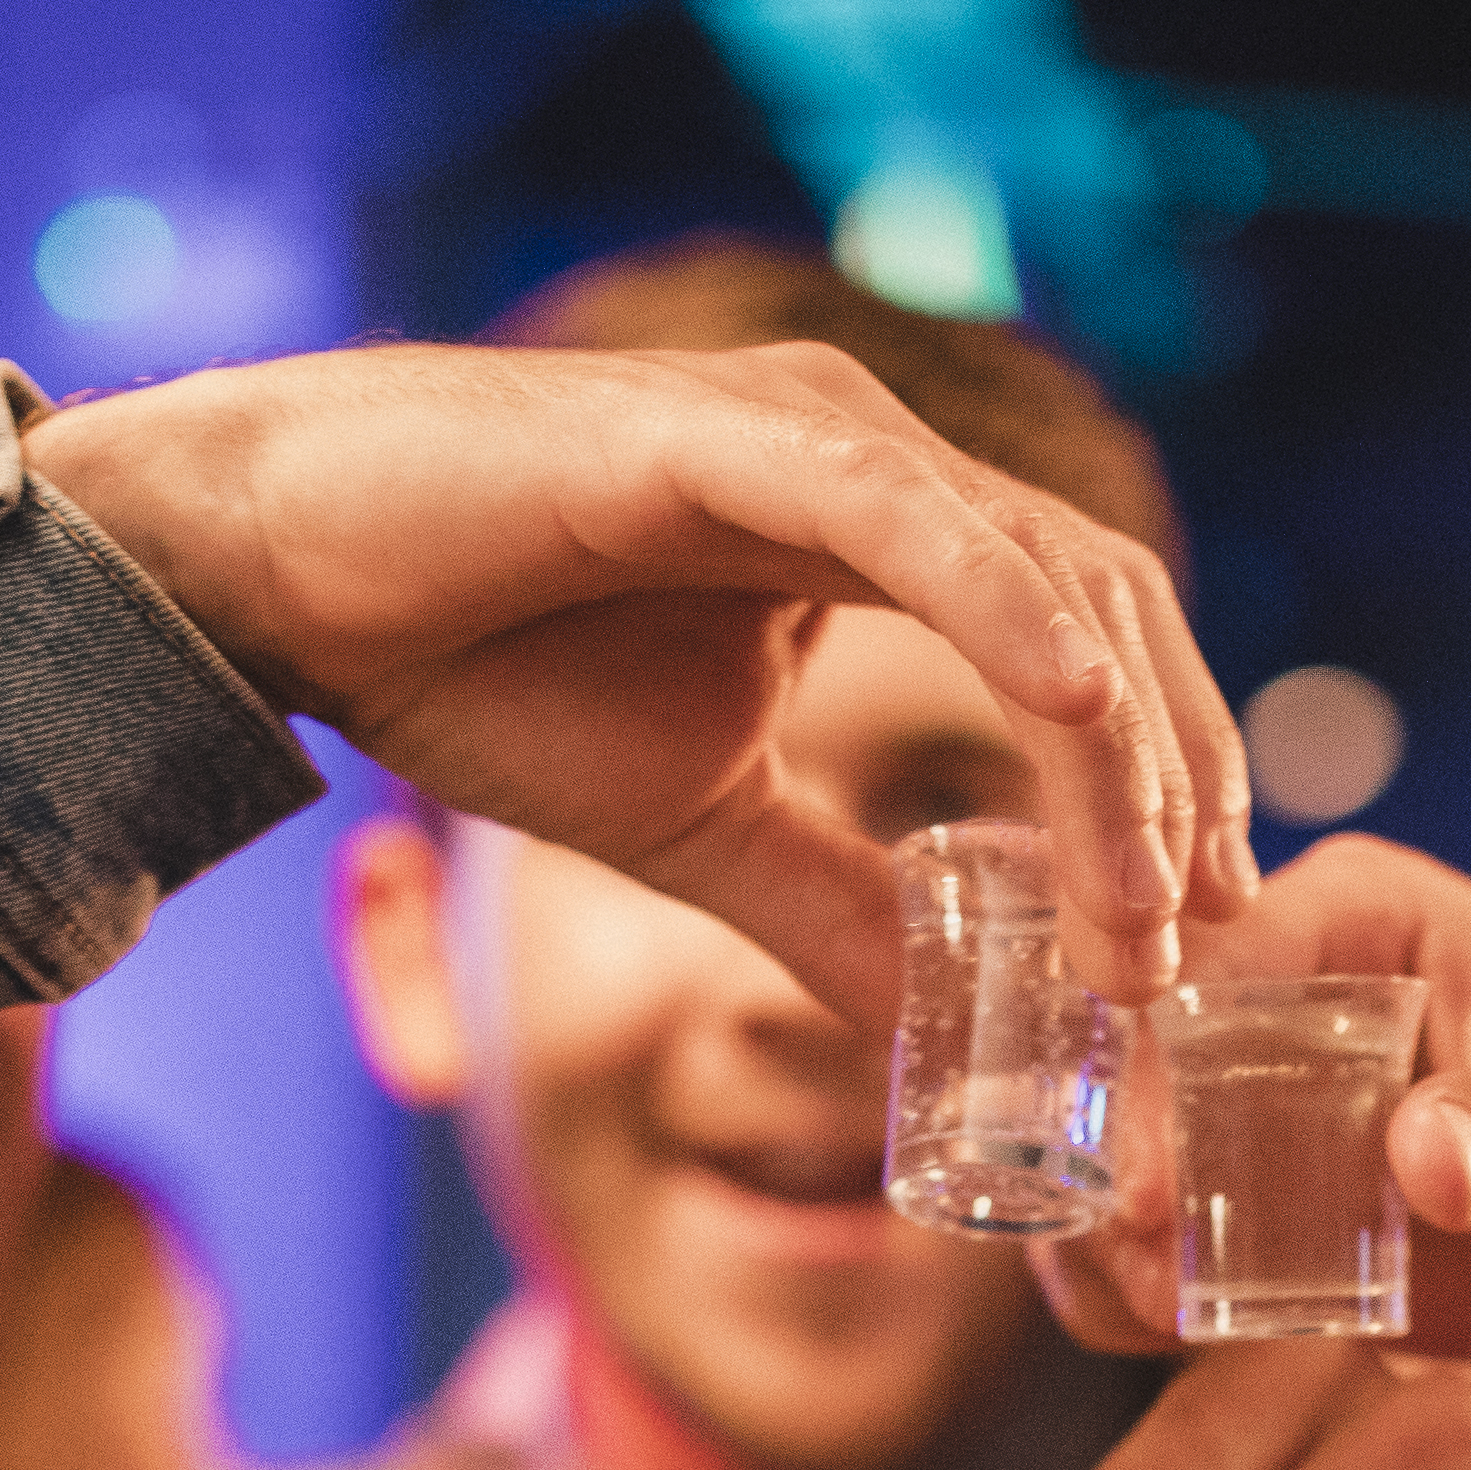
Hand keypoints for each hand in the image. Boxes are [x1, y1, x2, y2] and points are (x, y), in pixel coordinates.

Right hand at [25, 340, 1244, 1024]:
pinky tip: (1079, 718)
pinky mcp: (735, 439)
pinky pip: (917, 526)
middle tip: (1193, 947)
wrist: (277, 570)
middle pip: (1111, 613)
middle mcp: (877, 463)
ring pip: (1045, 579)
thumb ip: (833, 906)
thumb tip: (940, 1034)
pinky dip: (1014, 619)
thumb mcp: (699, 826)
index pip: (1089, 651)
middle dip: (1178, 788)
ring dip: (1117, 752)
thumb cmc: (468, 655)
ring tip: (1145, 902)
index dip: (1165, 790)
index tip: (1189, 940)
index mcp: (882, 534)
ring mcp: (815, 435)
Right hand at [1035, 838, 1470, 1382]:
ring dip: (1109, 1238)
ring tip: (1146, 1311)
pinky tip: (1167, 1337)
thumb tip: (1424, 1163)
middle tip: (1125, 1265)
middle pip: (1133, 1069)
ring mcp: (1270, 1115)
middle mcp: (1285, 1002)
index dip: (1151, 1076)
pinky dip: (1148, 1296)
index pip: (1205, 975)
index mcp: (1352, 918)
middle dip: (1108, 1165)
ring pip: (1132, 1163)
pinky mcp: (1280, 1216)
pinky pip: (1173, 1251)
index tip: (1146, 1191)